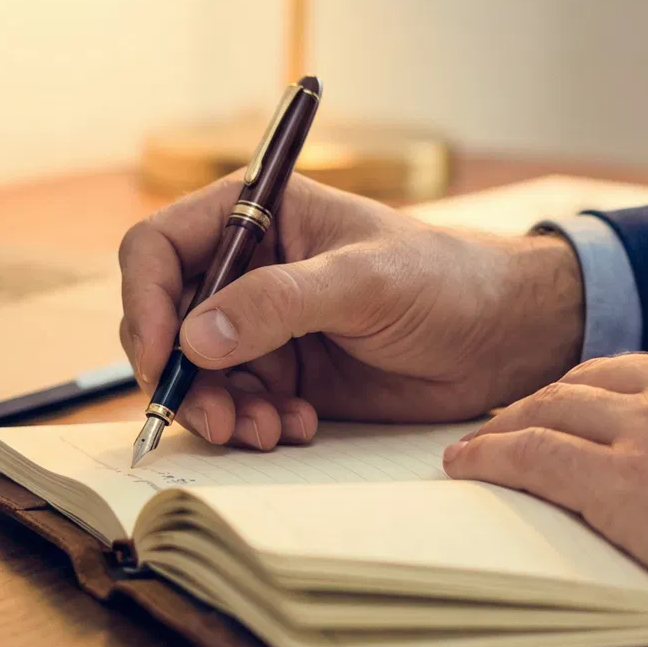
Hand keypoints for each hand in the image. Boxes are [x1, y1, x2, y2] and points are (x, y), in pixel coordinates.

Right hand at [118, 173, 583, 449]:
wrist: (505, 335)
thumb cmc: (446, 279)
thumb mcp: (363, 281)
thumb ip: (278, 303)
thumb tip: (193, 337)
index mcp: (254, 214)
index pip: (158, 248)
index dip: (142, 300)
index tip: (159, 354)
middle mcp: (245, 268)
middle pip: (165, 320)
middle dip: (181, 374)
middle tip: (216, 418)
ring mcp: (262, 325)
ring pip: (196, 373)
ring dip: (218, 409)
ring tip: (264, 432)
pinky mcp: (285, 374)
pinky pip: (238, 404)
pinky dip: (254, 424)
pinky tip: (299, 427)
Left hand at [442, 329, 647, 646]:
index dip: (620, 390)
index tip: (598, 408)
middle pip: (598, 377)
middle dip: (554, 399)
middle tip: (520, 419)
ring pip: (555, 408)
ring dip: (511, 423)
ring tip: (484, 442)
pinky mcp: (623, 480)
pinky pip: (532, 456)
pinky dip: (490, 457)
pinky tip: (466, 467)